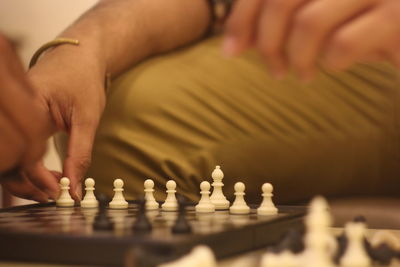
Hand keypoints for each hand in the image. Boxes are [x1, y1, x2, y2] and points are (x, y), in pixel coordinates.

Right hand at [3, 42, 106, 201]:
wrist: (78, 57)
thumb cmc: (83, 80)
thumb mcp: (87, 119)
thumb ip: (80, 155)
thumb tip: (75, 188)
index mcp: (28, 106)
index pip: (23, 154)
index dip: (39, 180)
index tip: (61, 194)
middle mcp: (11, 111)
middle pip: (6, 162)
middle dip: (28, 185)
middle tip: (56, 195)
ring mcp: (10, 117)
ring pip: (7, 160)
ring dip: (27, 179)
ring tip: (55, 187)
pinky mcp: (14, 121)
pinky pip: (14, 150)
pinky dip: (27, 168)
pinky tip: (48, 174)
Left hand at [223, 0, 399, 79]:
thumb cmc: (361, 23)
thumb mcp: (318, 13)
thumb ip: (282, 16)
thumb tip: (234, 42)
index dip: (241, 16)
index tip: (231, 50)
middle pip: (282, 0)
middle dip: (267, 42)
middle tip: (275, 70)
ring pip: (308, 23)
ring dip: (298, 58)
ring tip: (303, 75)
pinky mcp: (399, 16)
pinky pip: (342, 45)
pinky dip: (331, 64)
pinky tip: (336, 67)